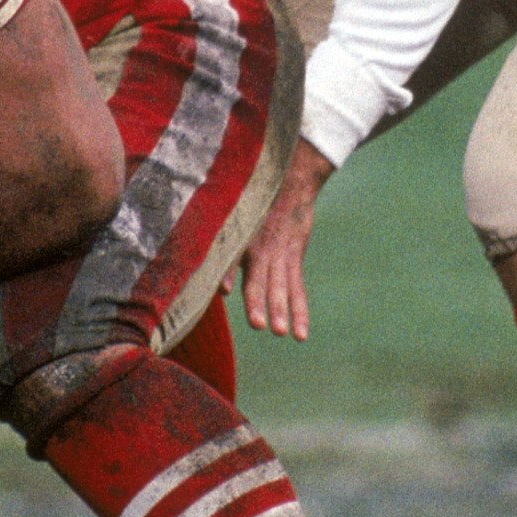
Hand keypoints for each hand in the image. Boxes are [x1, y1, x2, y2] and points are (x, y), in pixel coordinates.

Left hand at [239, 147, 332, 339]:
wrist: (289, 181)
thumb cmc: (251, 203)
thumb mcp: (231, 217)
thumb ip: (221, 250)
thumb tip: (217, 288)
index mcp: (239, 239)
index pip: (230, 259)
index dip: (225, 274)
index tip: (221, 291)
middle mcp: (259, 249)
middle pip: (258, 280)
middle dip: (257, 303)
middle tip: (259, 325)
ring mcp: (279, 255)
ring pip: (281, 287)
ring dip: (281, 310)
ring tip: (281, 333)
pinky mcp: (294, 258)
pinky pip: (298, 290)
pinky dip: (300, 311)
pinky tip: (300, 334)